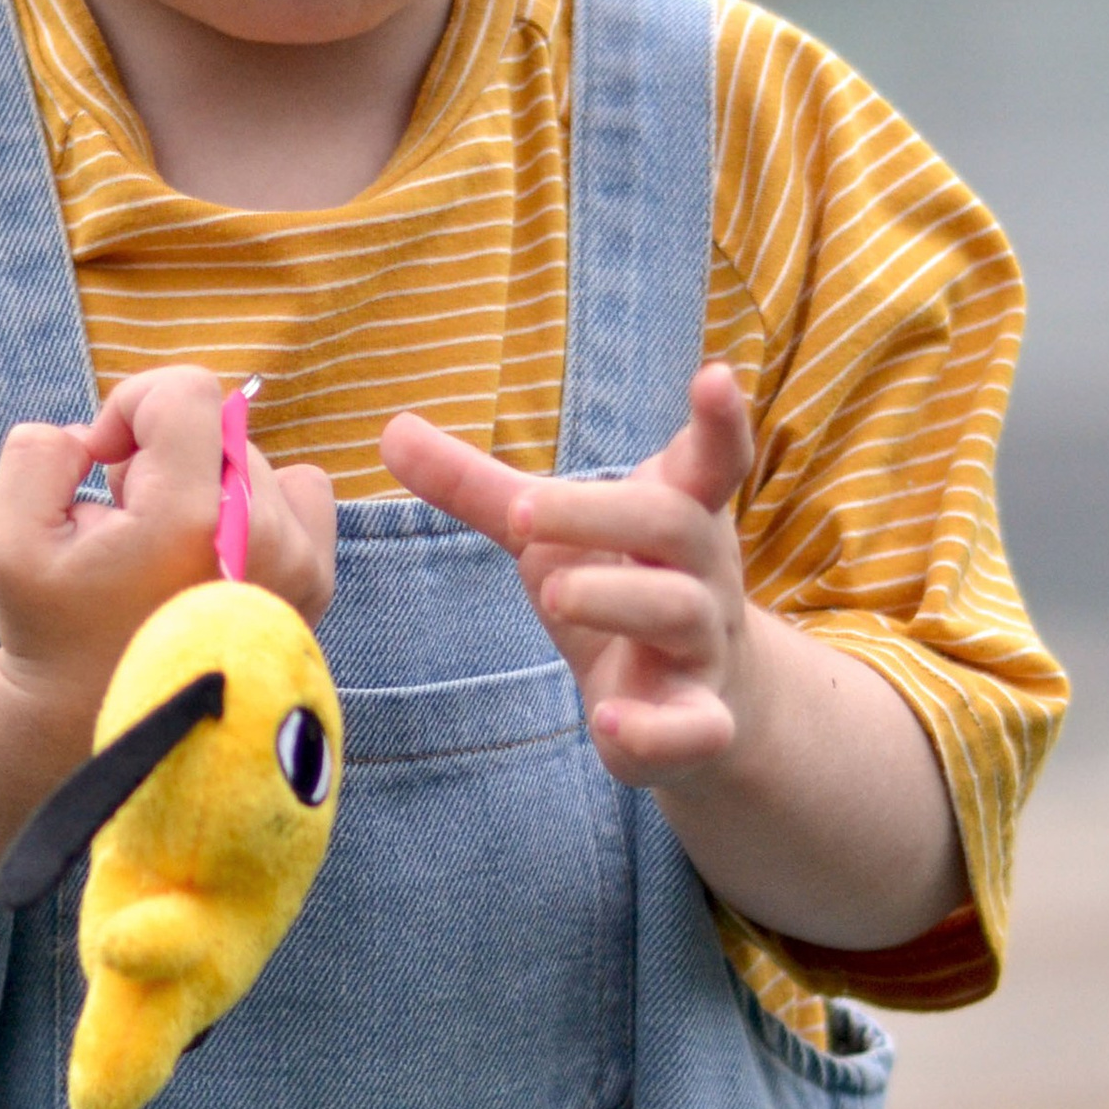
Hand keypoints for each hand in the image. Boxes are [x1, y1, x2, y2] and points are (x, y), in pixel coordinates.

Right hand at [0, 365, 335, 728]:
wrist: (101, 726)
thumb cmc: (52, 634)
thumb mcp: (10, 541)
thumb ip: (39, 454)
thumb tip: (95, 436)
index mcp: (190, 518)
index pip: (188, 392)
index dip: (131, 407)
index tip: (102, 462)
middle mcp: (263, 536)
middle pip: (218, 429)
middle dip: (163, 458)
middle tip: (123, 523)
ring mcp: (300, 564)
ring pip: (254, 461)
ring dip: (204, 486)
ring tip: (161, 550)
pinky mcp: (316, 585)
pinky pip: (302, 495)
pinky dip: (256, 507)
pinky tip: (210, 556)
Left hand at [381, 365, 757, 784]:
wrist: (692, 700)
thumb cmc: (617, 587)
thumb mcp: (550, 537)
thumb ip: (480, 488)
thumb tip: (390, 428)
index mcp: (676, 510)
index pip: (711, 458)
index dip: (718, 421)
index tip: (713, 377)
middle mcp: (702, 571)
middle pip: (673, 524)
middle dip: (599, 514)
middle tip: (524, 516)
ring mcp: (703, 647)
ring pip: (679, 613)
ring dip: (617, 599)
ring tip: (555, 594)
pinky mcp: (697, 723)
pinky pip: (696, 728)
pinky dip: (657, 730)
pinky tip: (609, 723)